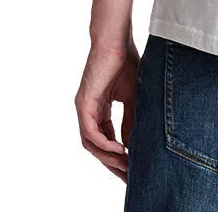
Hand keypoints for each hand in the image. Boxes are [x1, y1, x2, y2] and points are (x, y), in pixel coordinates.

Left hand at [75, 43, 139, 180]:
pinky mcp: (83, 104)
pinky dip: (105, 144)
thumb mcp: (132, 97)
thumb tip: (133, 145)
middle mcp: (89, 111)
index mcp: (99, 109)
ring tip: (127, 166)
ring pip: (92, 144)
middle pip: (97, 147)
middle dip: (113, 164)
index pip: (107, 140)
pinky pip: (90, 133)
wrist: (116, 39)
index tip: (134, 169)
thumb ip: (131, 120)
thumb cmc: (125, 60)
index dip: (119, 156)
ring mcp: (84, 108)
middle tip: (129, 178)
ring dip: (109, 158)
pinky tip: (120, 151)